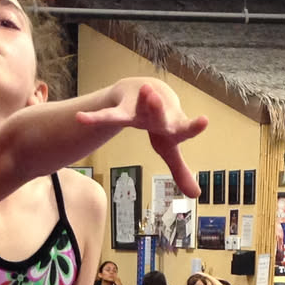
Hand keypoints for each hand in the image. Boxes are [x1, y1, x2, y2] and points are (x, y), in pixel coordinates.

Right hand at [78, 79, 208, 195]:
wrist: (146, 88)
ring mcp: (140, 108)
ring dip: (142, 100)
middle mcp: (158, 115)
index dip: (194, 126)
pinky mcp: (124, 106)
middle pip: (159, 115)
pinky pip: (108, 115)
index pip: (185, 128)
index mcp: (172, 127)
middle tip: (157, 99)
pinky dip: (95, 118)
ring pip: (139, 106)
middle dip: (158, 109)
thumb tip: (196, 196)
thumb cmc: (160, 123)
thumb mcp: (169, 147)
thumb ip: (181, 170)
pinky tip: (80, 119)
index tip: (203, 120)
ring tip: (146, 90)